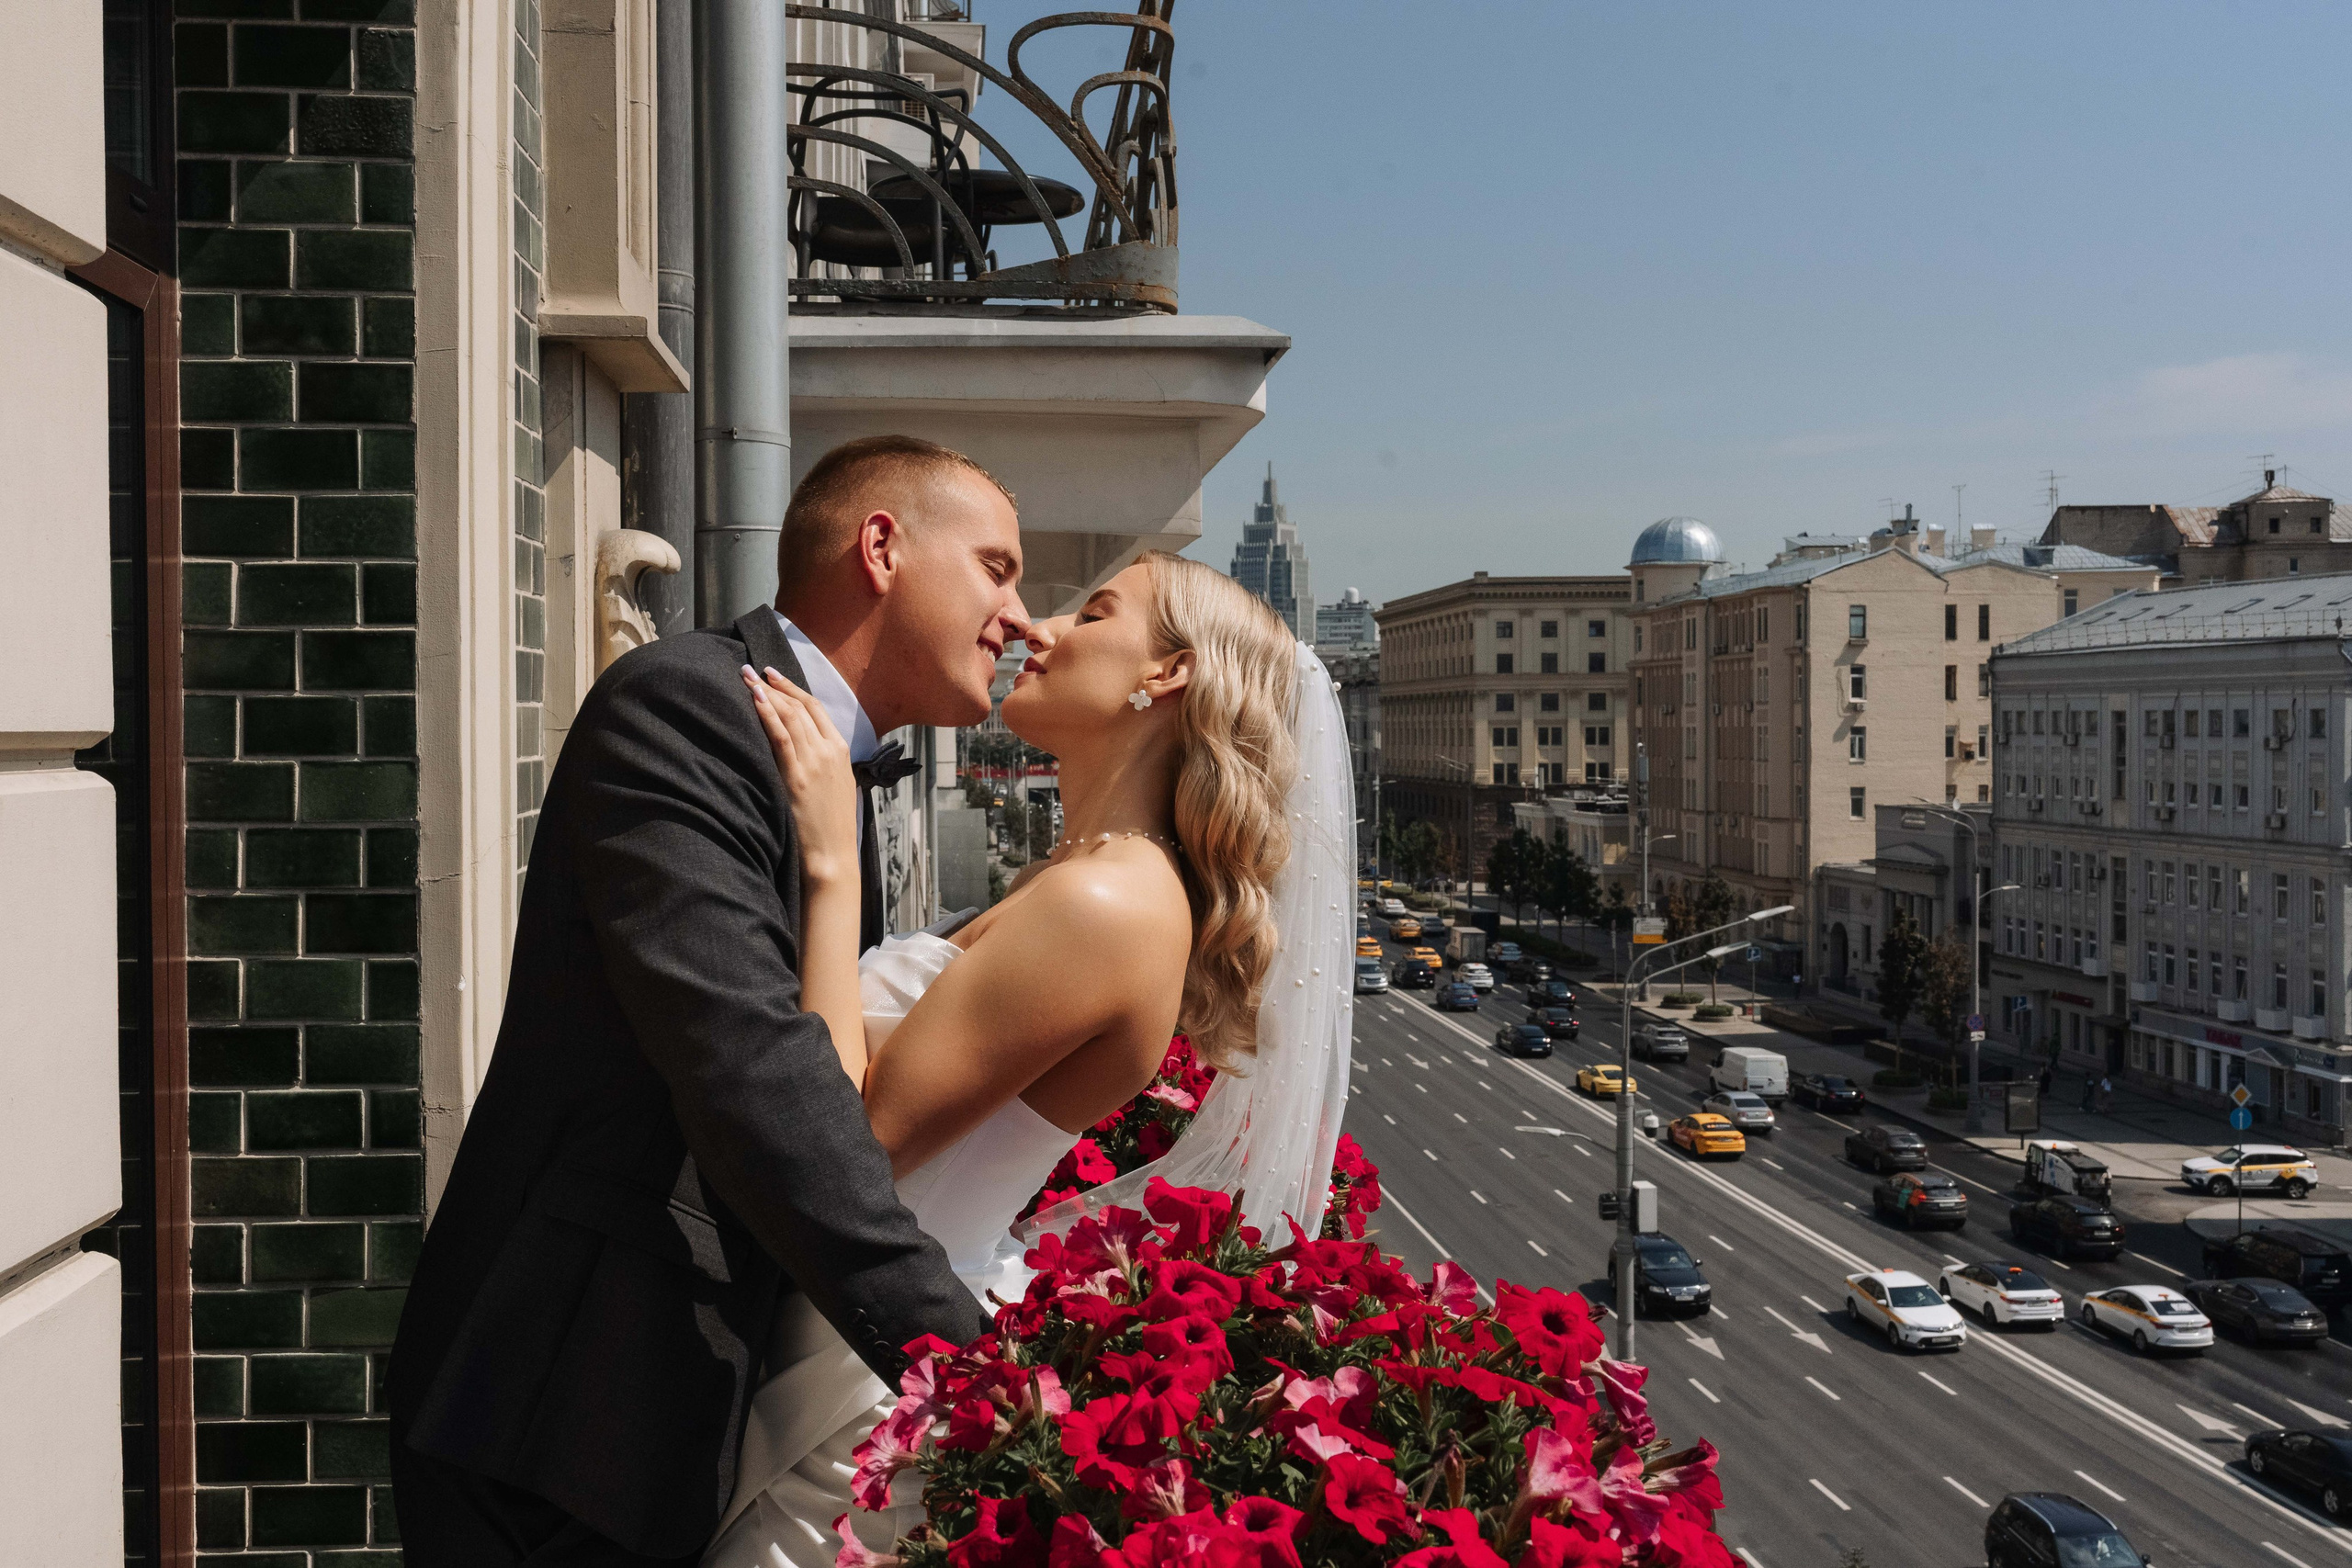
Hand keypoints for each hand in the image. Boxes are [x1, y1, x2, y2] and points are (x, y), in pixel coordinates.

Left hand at [744, 665, 859, 888]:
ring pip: (790, 716)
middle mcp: (829, 750)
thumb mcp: (836, 784)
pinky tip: (756, 700)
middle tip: (753, 669)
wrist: (833, 853)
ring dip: (766, 693)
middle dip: (775, 684)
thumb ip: (824, 762)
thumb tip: (803, 747)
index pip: (815, 708)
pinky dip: (768, 714)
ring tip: (746, 677)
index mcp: (841, 750)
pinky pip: (781, 737)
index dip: (793, 688)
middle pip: (800, 706)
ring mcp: (814, 762)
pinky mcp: (797, 776)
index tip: (774, 676)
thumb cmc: (831, 824)